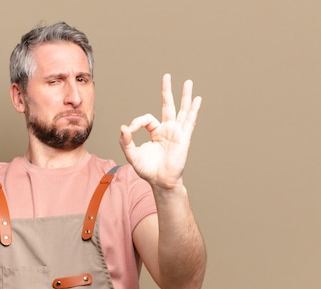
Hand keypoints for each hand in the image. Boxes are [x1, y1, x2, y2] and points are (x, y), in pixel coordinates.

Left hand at [120, 73, 201, 188]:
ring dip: (185, 96)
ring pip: (182, 110)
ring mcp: (177, 132)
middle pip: (168, 105)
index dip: (137, 123)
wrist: (160, 181)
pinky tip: (198, 100)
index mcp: (156, 132)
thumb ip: (126, 141)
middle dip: (167, 91)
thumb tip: (123, 127)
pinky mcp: (184, 137)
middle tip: (167, 76)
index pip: (147, 119)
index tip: (129, 131)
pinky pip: (189, 121)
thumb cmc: (148, 170)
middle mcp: (167, 129)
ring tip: (188, 82)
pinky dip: (194, 110)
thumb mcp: (132, 154)